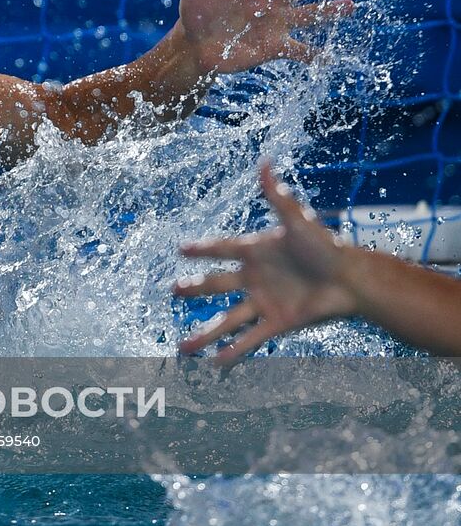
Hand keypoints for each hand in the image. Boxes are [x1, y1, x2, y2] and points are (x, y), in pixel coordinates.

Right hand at [173, 163, 359, 363]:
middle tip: (173, 291)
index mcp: (256, 252)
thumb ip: (277, 196)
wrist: (353, 280)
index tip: (181, 250)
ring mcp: (264, 303)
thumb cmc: (327, 247)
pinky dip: (234, 352)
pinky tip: (216, 363)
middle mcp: (255, 278)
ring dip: (205, 334)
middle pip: (217, 284)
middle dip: (194, 288)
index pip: (222, 249)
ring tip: (183, 348)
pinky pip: (251, 339)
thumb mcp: (298, 220)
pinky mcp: (277, 323)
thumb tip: (265, 162)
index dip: (202, 249)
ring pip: (227, 320)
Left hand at [177, 0, 353, 73]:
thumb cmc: (196, 9)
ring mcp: (275, 24)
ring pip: (308, 16)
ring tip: (351, 6)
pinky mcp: (274, 47)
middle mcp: (270, 2)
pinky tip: (329, 55)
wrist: (195, 44)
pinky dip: (313, 54)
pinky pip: (298, 50)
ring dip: (329, 12)